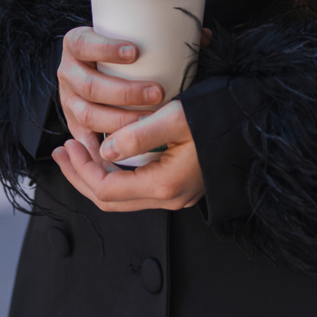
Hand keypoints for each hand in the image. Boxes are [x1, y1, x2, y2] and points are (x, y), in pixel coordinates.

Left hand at [50, 24, 208, 211]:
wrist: (255, 123)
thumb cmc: (220, 116)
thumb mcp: (177, 117)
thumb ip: (138, 135)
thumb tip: (105, 151)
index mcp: (166, 184)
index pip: (107, 189)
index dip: (82, 169)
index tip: (69, 145)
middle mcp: (169, 197)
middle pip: (109, 199)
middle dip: (80, 176)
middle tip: (61, 152)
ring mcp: (175, 195)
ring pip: (122, 196)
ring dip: (95, 175)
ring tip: (77, 151)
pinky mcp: (179, 186)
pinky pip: (136, 188)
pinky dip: (115, 173)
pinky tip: (107, 154)